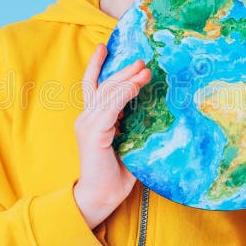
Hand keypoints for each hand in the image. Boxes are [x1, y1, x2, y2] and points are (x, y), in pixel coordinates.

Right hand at [73, 43, 151, 229]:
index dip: (98, 66)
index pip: (94, 86)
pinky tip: (137, 85)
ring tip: (144, 70)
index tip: (105, 48)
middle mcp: (87, 118)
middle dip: (121, 70)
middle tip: (141, 59)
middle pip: (103, 85)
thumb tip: (158, 113)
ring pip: (108, 93)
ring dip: (127, 79)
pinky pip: (110, 106)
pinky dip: (125, 93)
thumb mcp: (129, 144)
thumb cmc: (116, 175)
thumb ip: (136, 127)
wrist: (101, 197)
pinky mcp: (93, 132)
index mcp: (94, 120)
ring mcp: (88, 124)